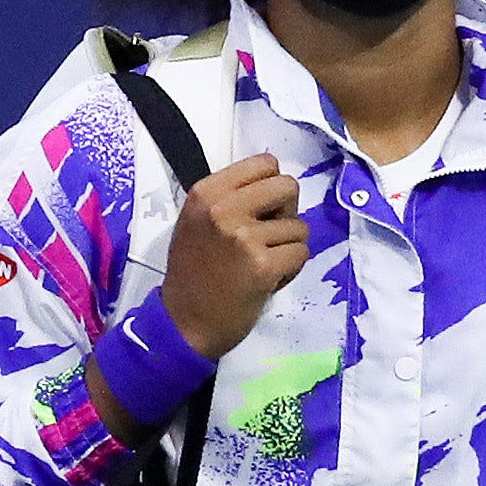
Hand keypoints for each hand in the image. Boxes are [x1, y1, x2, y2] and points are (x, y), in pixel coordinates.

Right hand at [160, 153, 307, 357]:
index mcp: (207, 193)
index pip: (264, 163)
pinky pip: (301, 253)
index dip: (271, 186)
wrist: (184, 323)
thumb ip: (230, 199)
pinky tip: (268, 279)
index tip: (261, 208)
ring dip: (288, 246)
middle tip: (268, 234)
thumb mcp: (197, 222)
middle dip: (287, 211)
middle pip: (289, 186)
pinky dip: (291, 269)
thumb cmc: (193, 273)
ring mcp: (244, 237)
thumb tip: (272, 184)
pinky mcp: (263, 265)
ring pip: (300, 226)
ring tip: (262, 263)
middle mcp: (224, 209)